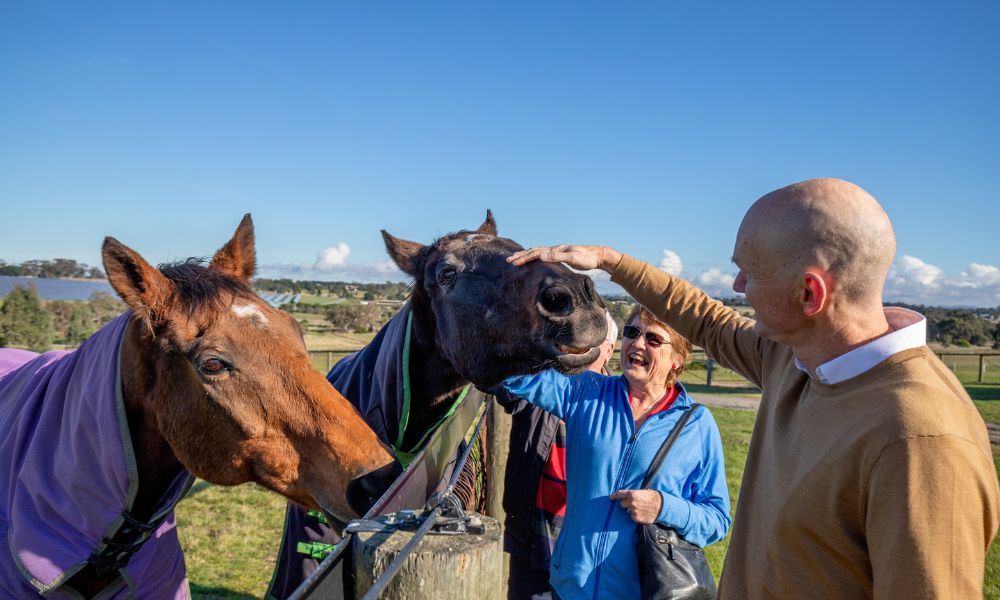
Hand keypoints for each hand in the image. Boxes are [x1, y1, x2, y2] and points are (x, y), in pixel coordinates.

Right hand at [506, 244, 621, 272]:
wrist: (597, 256)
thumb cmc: (587, 259)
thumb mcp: (573, 258)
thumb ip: (557, 257)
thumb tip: (541, 255)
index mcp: (555, 249)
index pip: (535, 253)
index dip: (523, 258)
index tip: (513, 262)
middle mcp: (554, 249)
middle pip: (534, 251)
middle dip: (520, 256)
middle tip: (508, 260)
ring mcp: (557, 252)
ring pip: (537, 252)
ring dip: (526, 255)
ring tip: (516, 258)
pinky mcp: (560, 256)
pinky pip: (543, 256)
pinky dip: (535, 256)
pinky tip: (533, 260)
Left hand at [609, 489, 661, 523]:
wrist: (662, 506)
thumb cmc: (653, 497)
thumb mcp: (643, 492)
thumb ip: (633, 494)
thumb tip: (626, 496)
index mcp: (632, 494)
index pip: (619, 494)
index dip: (614, 496)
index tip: (610, 498)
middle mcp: (631, 502)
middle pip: (622, 504)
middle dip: (626, 504)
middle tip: (634, 504)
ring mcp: (633, 511)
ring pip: (627, 511)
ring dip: (632, 510)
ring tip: (641, 509)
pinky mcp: (636, 518)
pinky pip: (632, 517)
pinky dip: (636, 516)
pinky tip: (643, 514)